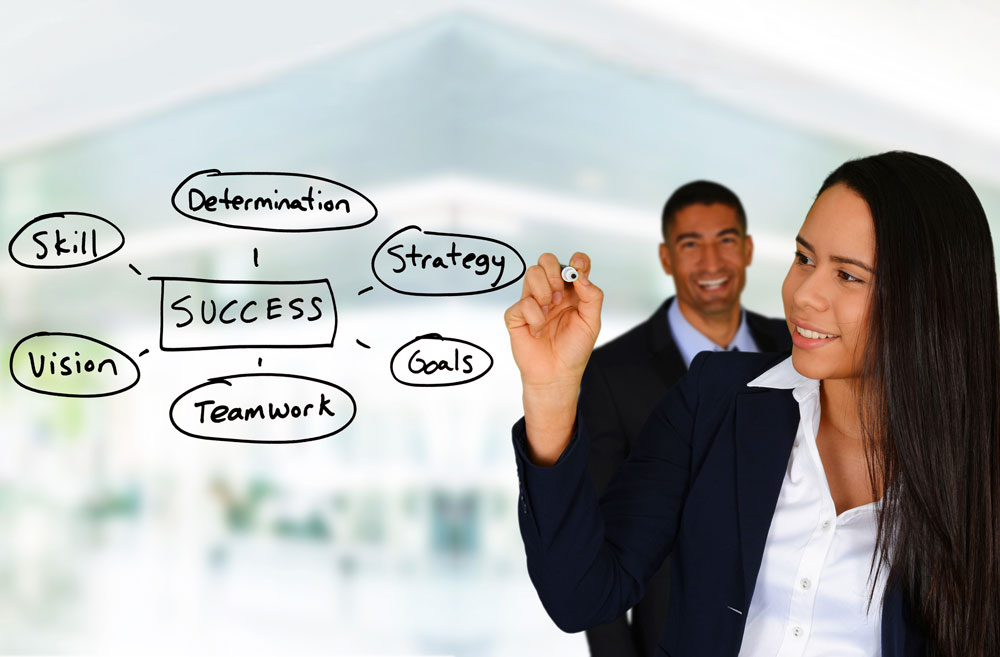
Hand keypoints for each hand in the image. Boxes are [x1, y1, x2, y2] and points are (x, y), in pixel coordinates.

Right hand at [504, 252, 603, 463]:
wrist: (556, 374)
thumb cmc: (574, 350)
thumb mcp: (592, 322)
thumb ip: (591, 295)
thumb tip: (580, 276)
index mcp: (571, 292)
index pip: (573, 264)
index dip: (576, 261)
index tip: (579, 268)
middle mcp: (551, 292)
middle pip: (546, 260)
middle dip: (554, 272)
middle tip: (561, 294)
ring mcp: (532, 302)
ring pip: (531, 273)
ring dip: (544, 291)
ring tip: (550, 310)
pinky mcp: (517, 315)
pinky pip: (522, 303)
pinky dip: (534, 317)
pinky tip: (538, 330)